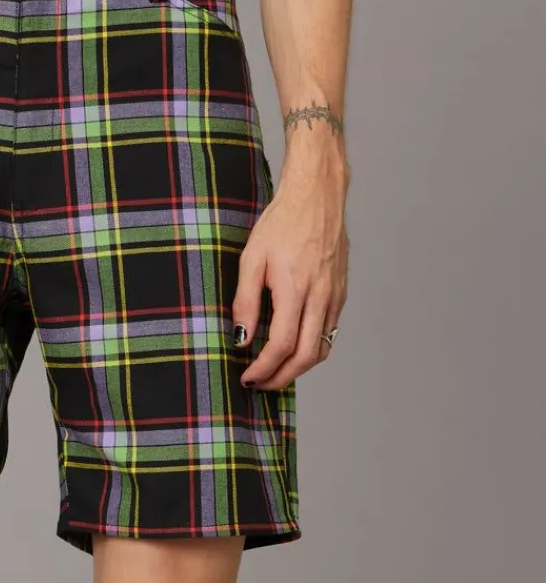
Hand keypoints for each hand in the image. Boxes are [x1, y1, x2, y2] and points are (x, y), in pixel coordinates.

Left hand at [233, 152, 348, 391]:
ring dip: (298, 369)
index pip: (281, 345)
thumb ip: (245, 301)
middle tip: (260, 385)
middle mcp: (320, 297)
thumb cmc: (282, 223)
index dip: (264, 369)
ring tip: (275, 372)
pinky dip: (311, 350)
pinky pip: (328, 333)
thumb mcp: (252, 259)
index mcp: (295, 289)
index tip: (248, 378)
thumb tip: (242, 337)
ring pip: (321, 349)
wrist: (318, 196)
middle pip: (305, 356)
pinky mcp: (340, 294)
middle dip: (281, 378)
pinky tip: (293, 349)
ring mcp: (334, 297)